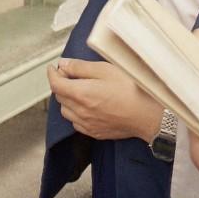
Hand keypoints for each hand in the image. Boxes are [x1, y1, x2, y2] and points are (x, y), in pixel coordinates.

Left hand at [47, 58, 162, 141]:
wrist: (146, 115)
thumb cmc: (129, 88)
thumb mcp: (105, 70)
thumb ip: (80, 67)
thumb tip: (63, 64)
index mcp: (81, 94)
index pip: (56, 84)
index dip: (52, 74)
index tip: (53, 67)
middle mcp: (80, 112)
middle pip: (60, 97)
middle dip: (61, 84)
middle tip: (69, 74)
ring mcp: (87, 125)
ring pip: (66, 112)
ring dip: (67, 99)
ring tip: (78, 90)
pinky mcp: (95, 133)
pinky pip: (76, 123)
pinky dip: (75, 113)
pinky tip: (86, 106)